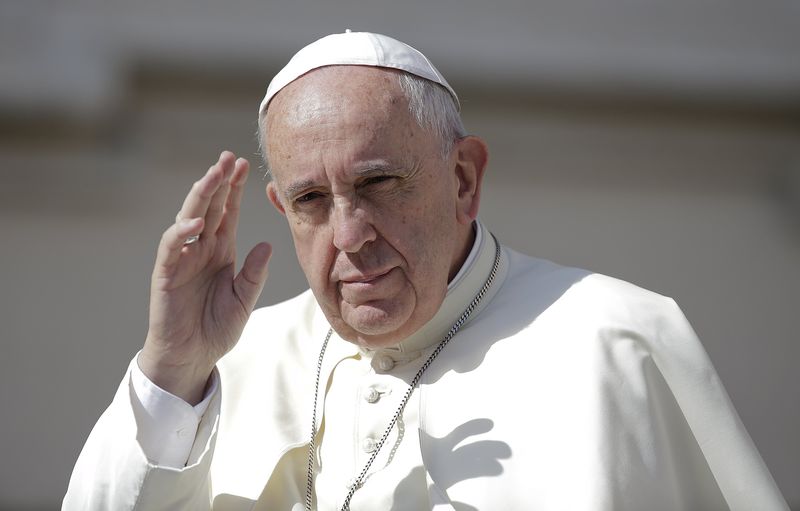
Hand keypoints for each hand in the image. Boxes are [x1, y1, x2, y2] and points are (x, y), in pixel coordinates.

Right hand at [138, 151, 271, 403]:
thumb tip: (268, 244)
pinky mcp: (166, 273)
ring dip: (200, 196)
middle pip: (209, 207)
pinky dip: (181, 232)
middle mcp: (200, 248)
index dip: (234, 189)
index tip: (245, 165)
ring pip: (188, 218)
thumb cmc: (216, 328)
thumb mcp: (244, 299)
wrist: (192, 357)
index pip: (227, 212)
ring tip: (213, 175)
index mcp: (220, 250)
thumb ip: (254, 273)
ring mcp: (181, 258)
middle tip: (229, 157)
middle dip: (218, 182)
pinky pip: (171, 247)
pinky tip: (196, 222)